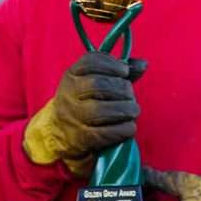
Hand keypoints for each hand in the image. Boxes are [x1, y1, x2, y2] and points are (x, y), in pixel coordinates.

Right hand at [23, 52, 143, 171]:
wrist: (57, 132)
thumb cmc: (83, 102)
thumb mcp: (95, 82)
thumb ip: (118, 72)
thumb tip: (143, 64)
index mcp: (71, 76)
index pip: (89, 62)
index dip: (111, 64)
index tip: (124, 71)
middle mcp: (68, 94)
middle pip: (97, 85)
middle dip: (121, 88)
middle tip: (130, 95)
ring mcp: (72, 117)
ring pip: (100, 110)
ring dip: (124, 109)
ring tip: (132, 111)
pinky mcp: (80, 139)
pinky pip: (104, 133)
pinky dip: (123, 129)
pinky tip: (129, 127)